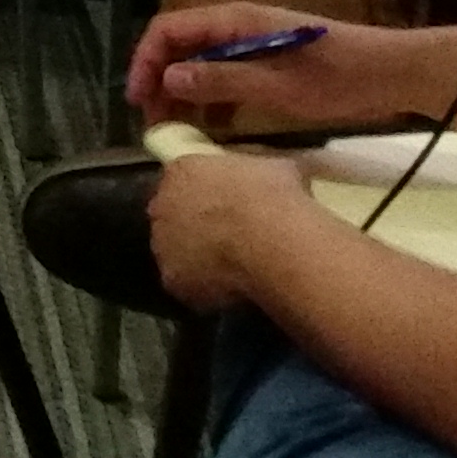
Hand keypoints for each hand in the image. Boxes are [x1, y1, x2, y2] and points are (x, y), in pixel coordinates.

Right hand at [126, 4, 435, 134]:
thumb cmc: (338, 78)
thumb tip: (169, 79)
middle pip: (181, 47)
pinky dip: (212, 99)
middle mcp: (238, 26)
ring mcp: (254, 43)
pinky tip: (213, 129)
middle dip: (160, 82)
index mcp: (236, 21)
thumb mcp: (277, 87)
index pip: (170, 30)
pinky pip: (226, 76)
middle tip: (154, 125)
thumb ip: (222, 81)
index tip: (138, 101)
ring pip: (201, 64)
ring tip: (177, 131)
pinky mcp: (269, 61)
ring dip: (183, 94)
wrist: (392, 73)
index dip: (146, 62)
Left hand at [147, 146, 317, 312]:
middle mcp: (162, 205)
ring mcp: (162, 245)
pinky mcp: (173, 280)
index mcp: (181, 171)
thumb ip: (270, 168)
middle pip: (172, 216)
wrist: (271, 239)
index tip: (227, 206)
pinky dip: (205, 290)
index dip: (205, 195)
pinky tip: (231, 291)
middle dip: (194, 226)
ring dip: (196, 259)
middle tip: (228, 238)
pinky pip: (187, 286)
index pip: (183, 181)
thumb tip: (294, 166)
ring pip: (176, 252)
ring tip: (232, 268)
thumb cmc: (275, 196)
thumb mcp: (278, 167)